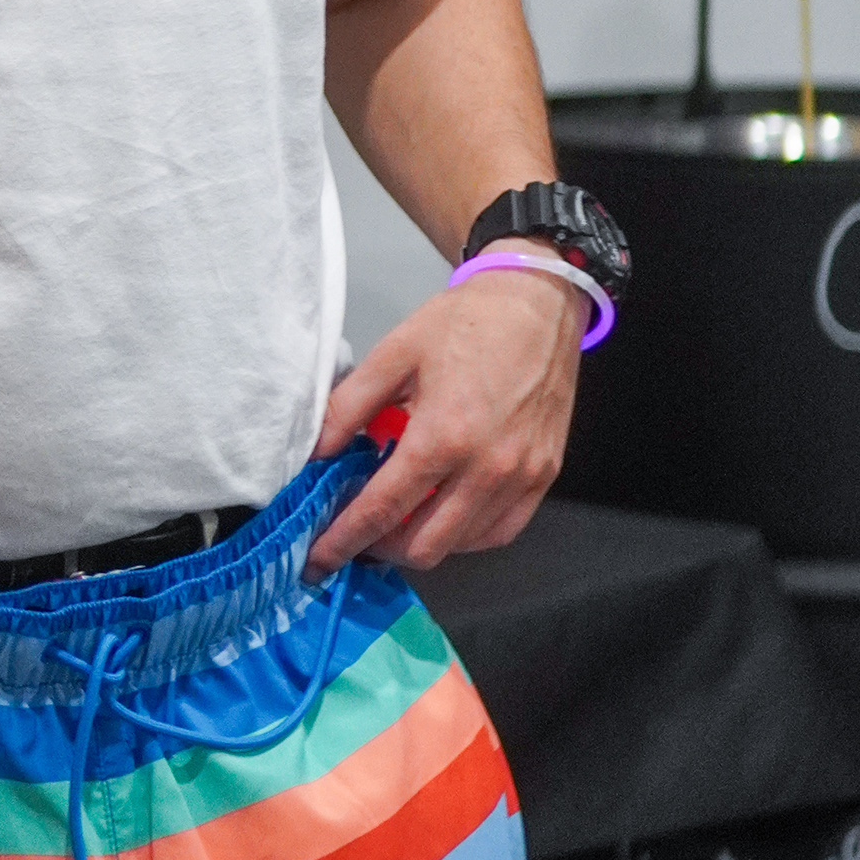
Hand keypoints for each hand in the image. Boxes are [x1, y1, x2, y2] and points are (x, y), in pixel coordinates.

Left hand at [305, 248, 582, 574]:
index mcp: (444, 435)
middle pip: (423, 545)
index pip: (383, 510)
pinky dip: (465, 537)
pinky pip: (501, 531)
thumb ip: (348, 408)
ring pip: (461, 545)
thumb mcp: (394, 353)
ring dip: (421, 543)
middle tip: (355, 534)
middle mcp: (488, 467)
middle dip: (379, 550)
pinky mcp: (545, 476)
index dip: (344, 540)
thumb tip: (314, 452)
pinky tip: (442, 516)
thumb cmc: (467, 321)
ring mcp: (522, 476)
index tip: (318, 559)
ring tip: (395, 520)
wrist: (538, 300)